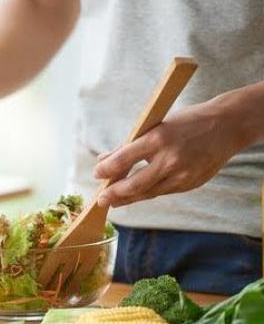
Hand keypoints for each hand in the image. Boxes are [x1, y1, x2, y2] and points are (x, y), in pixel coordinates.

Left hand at [93, 99, 248, 207]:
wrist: (228, 126)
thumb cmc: (188, 122)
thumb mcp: (155, 126)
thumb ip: (129, 146)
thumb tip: (103, 160)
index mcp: (158, 139)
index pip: (123, 160)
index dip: (105, 170)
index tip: (96, 174)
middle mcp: (170, 160)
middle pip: (133, 185)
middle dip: (113, 195)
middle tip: (100, 200)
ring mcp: (182, 175)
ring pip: (147, 193)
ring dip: (127, 199)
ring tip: (114, 201)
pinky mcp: (190, 184)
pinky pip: (162, 192)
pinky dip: (147, 193)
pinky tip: (136, 194)